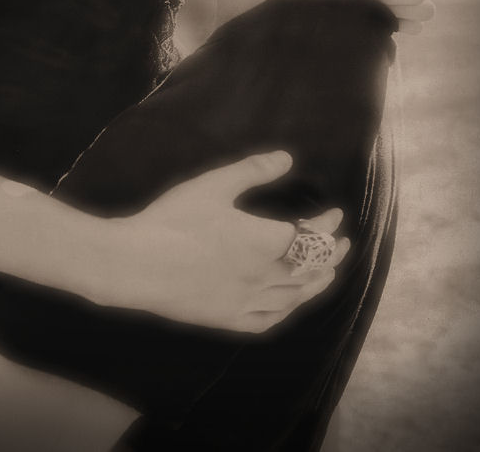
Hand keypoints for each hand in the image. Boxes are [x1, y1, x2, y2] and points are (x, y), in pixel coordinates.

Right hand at [110, 152, 348, 334]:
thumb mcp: (214, 184)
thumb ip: (253, 170)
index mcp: (267, 242)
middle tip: (341, 244)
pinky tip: (287, 305)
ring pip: (295, 297)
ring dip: (316, 284)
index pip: (310, 236)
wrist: (138, 263)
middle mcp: (265, 276)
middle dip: (330, 255)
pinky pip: (269, 320)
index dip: (326, 225)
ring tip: (326, 274)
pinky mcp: (228, 320)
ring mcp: (248, 302)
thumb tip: (288, 158)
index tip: (335, 214)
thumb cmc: (175, 219)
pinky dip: (287, 311)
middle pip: (310, 269)